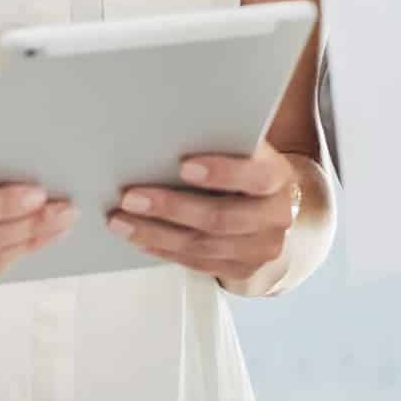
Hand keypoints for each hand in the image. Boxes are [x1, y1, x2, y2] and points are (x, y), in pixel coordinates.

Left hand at [112, 142, 300, 289]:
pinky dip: (164, 250)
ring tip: (122, 221)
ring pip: (203, 246)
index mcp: (278, 177)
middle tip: (131, 197)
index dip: (221, 173)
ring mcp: (260, 249)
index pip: (255, 177)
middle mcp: (275, 217)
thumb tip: (168, 131)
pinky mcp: (241, 270)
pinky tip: (140, 238)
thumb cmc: (247, 165)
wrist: (270, 202)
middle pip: (220, 217)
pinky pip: (197, 264)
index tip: (183, 166)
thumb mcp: (243, 146)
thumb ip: (219, 139)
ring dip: (156, 234)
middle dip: (171, 208)